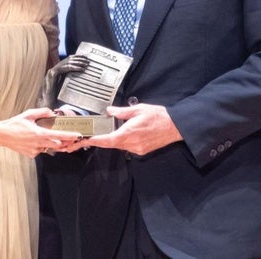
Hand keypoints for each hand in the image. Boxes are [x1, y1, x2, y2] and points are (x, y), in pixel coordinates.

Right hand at [0, 107, 82, 158]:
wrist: (2, 135)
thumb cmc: (14, 125)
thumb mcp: (29, 114)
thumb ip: (42, 112)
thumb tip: (51, 112)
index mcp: (39, 133)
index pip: (58, 135)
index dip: (69, 136)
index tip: (77, 135)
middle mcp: (38, 144)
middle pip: (57, 144)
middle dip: (64, 141)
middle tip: (70, 137)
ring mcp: (35, 150)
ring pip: (49, 148)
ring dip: (52, 143)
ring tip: (48, 136)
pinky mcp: (31, 154)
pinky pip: (41, 151)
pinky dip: (42, 146)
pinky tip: (35, 141)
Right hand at [37, 54, 89, 107]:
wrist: (47, 103)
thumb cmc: (57, 97)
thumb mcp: (65, 86)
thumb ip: (70, 80)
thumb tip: (82, 76)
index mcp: (57, 71)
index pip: (67, 60)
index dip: (77, 57)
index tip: (85, 58)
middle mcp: (54, 70)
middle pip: (67, 60)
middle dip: (79, 59)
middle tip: (88, 61)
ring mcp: (52, 71)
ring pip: (66, 63)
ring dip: (78, 62)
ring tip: (86, 64)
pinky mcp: (52, 74)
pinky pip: (64, 68)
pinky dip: (74, 67)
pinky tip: (81, 69)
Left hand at [67, 103, 182, 155]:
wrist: (175, 127)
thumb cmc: (159, 117)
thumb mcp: (138, 109)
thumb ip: (122, 111)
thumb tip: (110, 111)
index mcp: (129, 132)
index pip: (107, 140)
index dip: (95, 141)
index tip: (86, 140)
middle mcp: (132, 143)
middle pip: (111, 144)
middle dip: (102, 140)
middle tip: (92, 135)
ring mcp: (137, 149)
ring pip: (119, 146)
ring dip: (113, 139)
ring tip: (111, 131)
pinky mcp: (142, 151)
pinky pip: (127, 147)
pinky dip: (123, 141)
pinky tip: (126, 133)